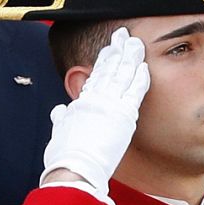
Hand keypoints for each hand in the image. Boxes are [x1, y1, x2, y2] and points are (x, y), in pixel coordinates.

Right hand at [40, 27, 150, 194]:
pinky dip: (139, 76)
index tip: (109, 48)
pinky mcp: (123, 115)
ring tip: (134, 43)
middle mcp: (95, 99)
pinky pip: (134, 91)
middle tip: (123, 36)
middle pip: (109, 68)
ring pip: (121, 74)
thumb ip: (62, 118)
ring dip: (129, 56)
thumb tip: (60, 111)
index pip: (96, 75)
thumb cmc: (65, 155)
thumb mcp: (60, 131)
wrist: (74, 168)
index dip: (104, 59)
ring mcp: (110, 105)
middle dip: (116, 50)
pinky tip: (143, 64)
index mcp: (81, 102)